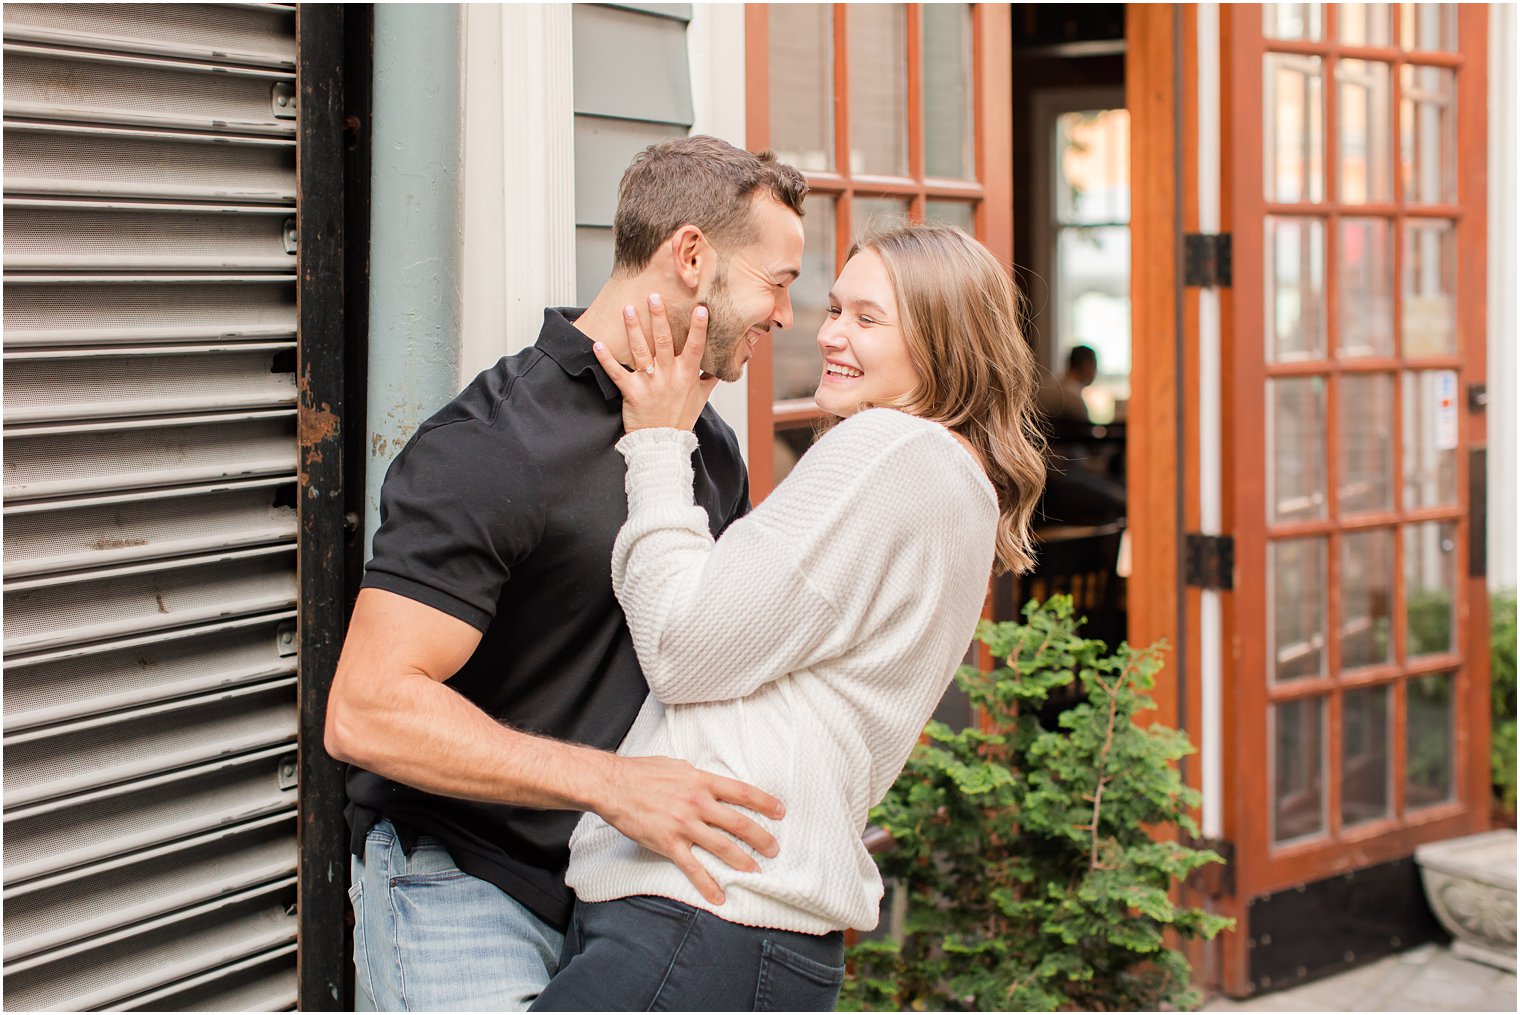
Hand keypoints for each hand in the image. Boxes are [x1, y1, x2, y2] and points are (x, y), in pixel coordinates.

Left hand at [592, 293, 719, 432]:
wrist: (663, 444)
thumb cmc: (680, 421)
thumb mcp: (700, 400)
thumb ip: (709, 380)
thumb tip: (721, 368)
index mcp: (687, 376)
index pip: (696, 347)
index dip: (699, 328)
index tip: (700, 308)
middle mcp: (669, 376)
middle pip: (665, 341)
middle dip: (659, 317)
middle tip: (654, 296)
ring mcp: (650, 383)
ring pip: (641, 351)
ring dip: (634, 329)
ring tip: (628, 309)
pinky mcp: (632, 392)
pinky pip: (617, 373)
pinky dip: (607, 359)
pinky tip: (598, 344)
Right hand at [596, 753, 784, 904]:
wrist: (613, 785)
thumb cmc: (643, 772)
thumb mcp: (677, 766)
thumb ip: (698, 778)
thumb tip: (712, 786)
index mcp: (701, 781)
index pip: (742, 792)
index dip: (765, 803)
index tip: (780, 812)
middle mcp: (697, 803)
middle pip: (738, 823)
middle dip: (761, 837)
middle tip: (774, 849)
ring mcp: (683, 825)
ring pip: (721, 847)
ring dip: (742, 861)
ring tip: (756, 872)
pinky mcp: (668, 843)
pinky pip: (692, 868)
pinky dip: (707, 884)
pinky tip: (719, 896)